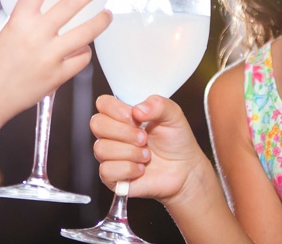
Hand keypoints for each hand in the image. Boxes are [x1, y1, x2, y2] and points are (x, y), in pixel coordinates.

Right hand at [0, 0, 111, 122]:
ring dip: (101, 21)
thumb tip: (44, 15)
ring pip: (86, 33)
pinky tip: (82, 50)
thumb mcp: (1, 35)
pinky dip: (83, 53)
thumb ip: (24, 24)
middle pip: (72, 5)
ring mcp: (48, 57)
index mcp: (18, 21)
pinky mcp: (56, 77)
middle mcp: (35, 36)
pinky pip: (80, 59)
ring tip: (108, 14)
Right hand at [91, 94, 209, 205]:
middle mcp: (112, 134)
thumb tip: (137, 110)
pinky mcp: (111, 177)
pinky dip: (128, 169)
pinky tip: (140, 169)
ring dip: (129, 152)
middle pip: (97, 124)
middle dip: (124, 132)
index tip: (136, 118)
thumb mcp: (173, 115)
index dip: (117, 110)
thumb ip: (158, 104)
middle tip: (144, 138)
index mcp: (123, 115)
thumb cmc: (176, 141)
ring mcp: (110, 156)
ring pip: (101, 149)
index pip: (103, 103)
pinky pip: (106, 170)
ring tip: (146, 155)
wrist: (185, 170)